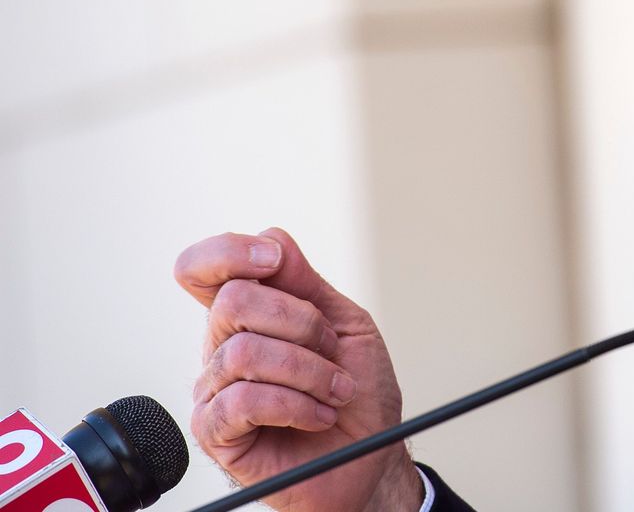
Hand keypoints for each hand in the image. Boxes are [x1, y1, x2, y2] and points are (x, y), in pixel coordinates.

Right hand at [174, 228, 424, 511]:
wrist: (370, 453)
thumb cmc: (357, 391)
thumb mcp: (346, 326)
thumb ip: (307, 285)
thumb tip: (272, 240)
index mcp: (249, 315)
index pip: (203, 268)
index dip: (229, 251)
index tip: (276, 261)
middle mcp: (222, 347)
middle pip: (233, 300)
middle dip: (301, 322)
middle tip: (332, 351)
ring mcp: (214, 388)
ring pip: (244, 351)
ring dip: (309, 371)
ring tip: (335, 391)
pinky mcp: (215, 431)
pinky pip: (244, 401)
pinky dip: (296, 405)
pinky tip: (316, 416)